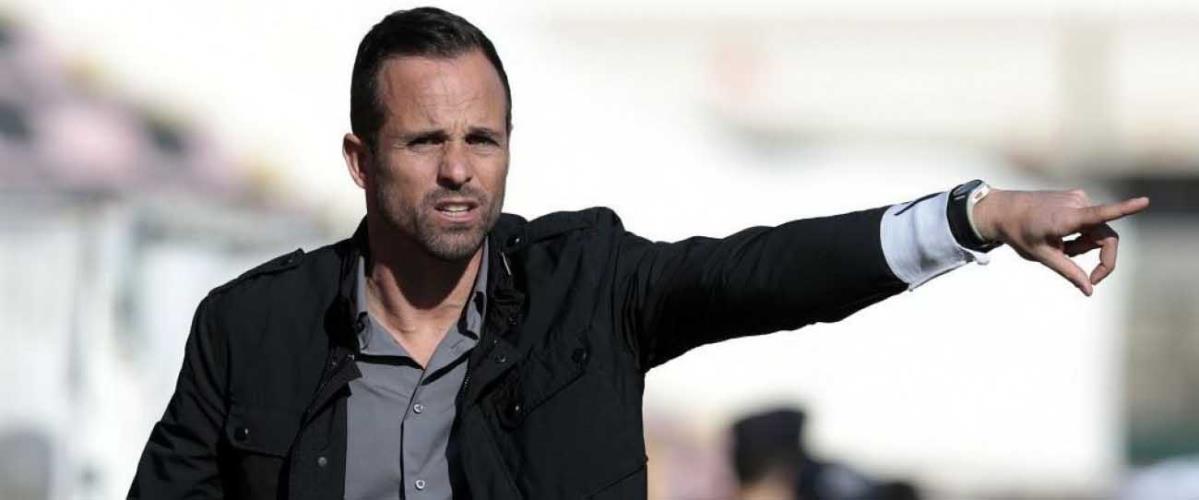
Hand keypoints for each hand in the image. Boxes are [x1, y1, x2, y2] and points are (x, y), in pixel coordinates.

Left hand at [972, 188, 1149, 295]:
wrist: (1001, 210)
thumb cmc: (1019, 233)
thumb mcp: (1042, 256)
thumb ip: (1068, 272)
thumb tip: (1089, 291)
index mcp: (1066, 218)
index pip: (1100, 215)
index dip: (1125, 209)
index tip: (1144, 202)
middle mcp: (1076, 203)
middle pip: (1106, 235)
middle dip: (1099, 257)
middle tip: (1088, 278)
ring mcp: (1077, 198)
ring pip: (1096, 231)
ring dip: (1083, 246)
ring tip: (1059, 248)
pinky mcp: (1077, 197)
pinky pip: (1089, 222)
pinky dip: (1079, 235)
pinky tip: (1059, 236)